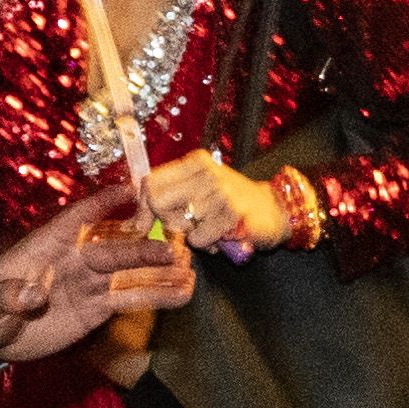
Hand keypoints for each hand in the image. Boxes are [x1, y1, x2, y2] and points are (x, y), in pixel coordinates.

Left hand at [0, 193, 201, 359]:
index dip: (103, 203)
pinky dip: (156, 295)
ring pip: (127, 273)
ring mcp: (87, 283)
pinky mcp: (96, 307)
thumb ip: (7, 297)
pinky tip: (181, 293)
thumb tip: (32, 294)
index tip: (132, 190)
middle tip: (171, 249)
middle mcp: (72, 259)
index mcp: (45, 246)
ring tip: (189, 270)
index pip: (77, 219)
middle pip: (112, 249)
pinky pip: (129, 299)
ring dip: (157, 271)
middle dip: (140, 247)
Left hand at [133, 150, 315, 254]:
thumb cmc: (230, 204)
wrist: (275, 210)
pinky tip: (221, 237)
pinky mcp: (232, 213)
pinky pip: (198, 239)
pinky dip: (206, 244)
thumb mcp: (198, 192)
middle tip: (184, 227)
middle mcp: (206, 172)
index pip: (150, 181)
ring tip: (210, 231)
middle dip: (165, 222)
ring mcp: (220, 191)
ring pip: (179, 224)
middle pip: (158, 201)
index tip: (146, 223)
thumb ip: (167, 199)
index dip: (144, 207)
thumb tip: (132, 223)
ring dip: (191, 236)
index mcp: (195, 163)